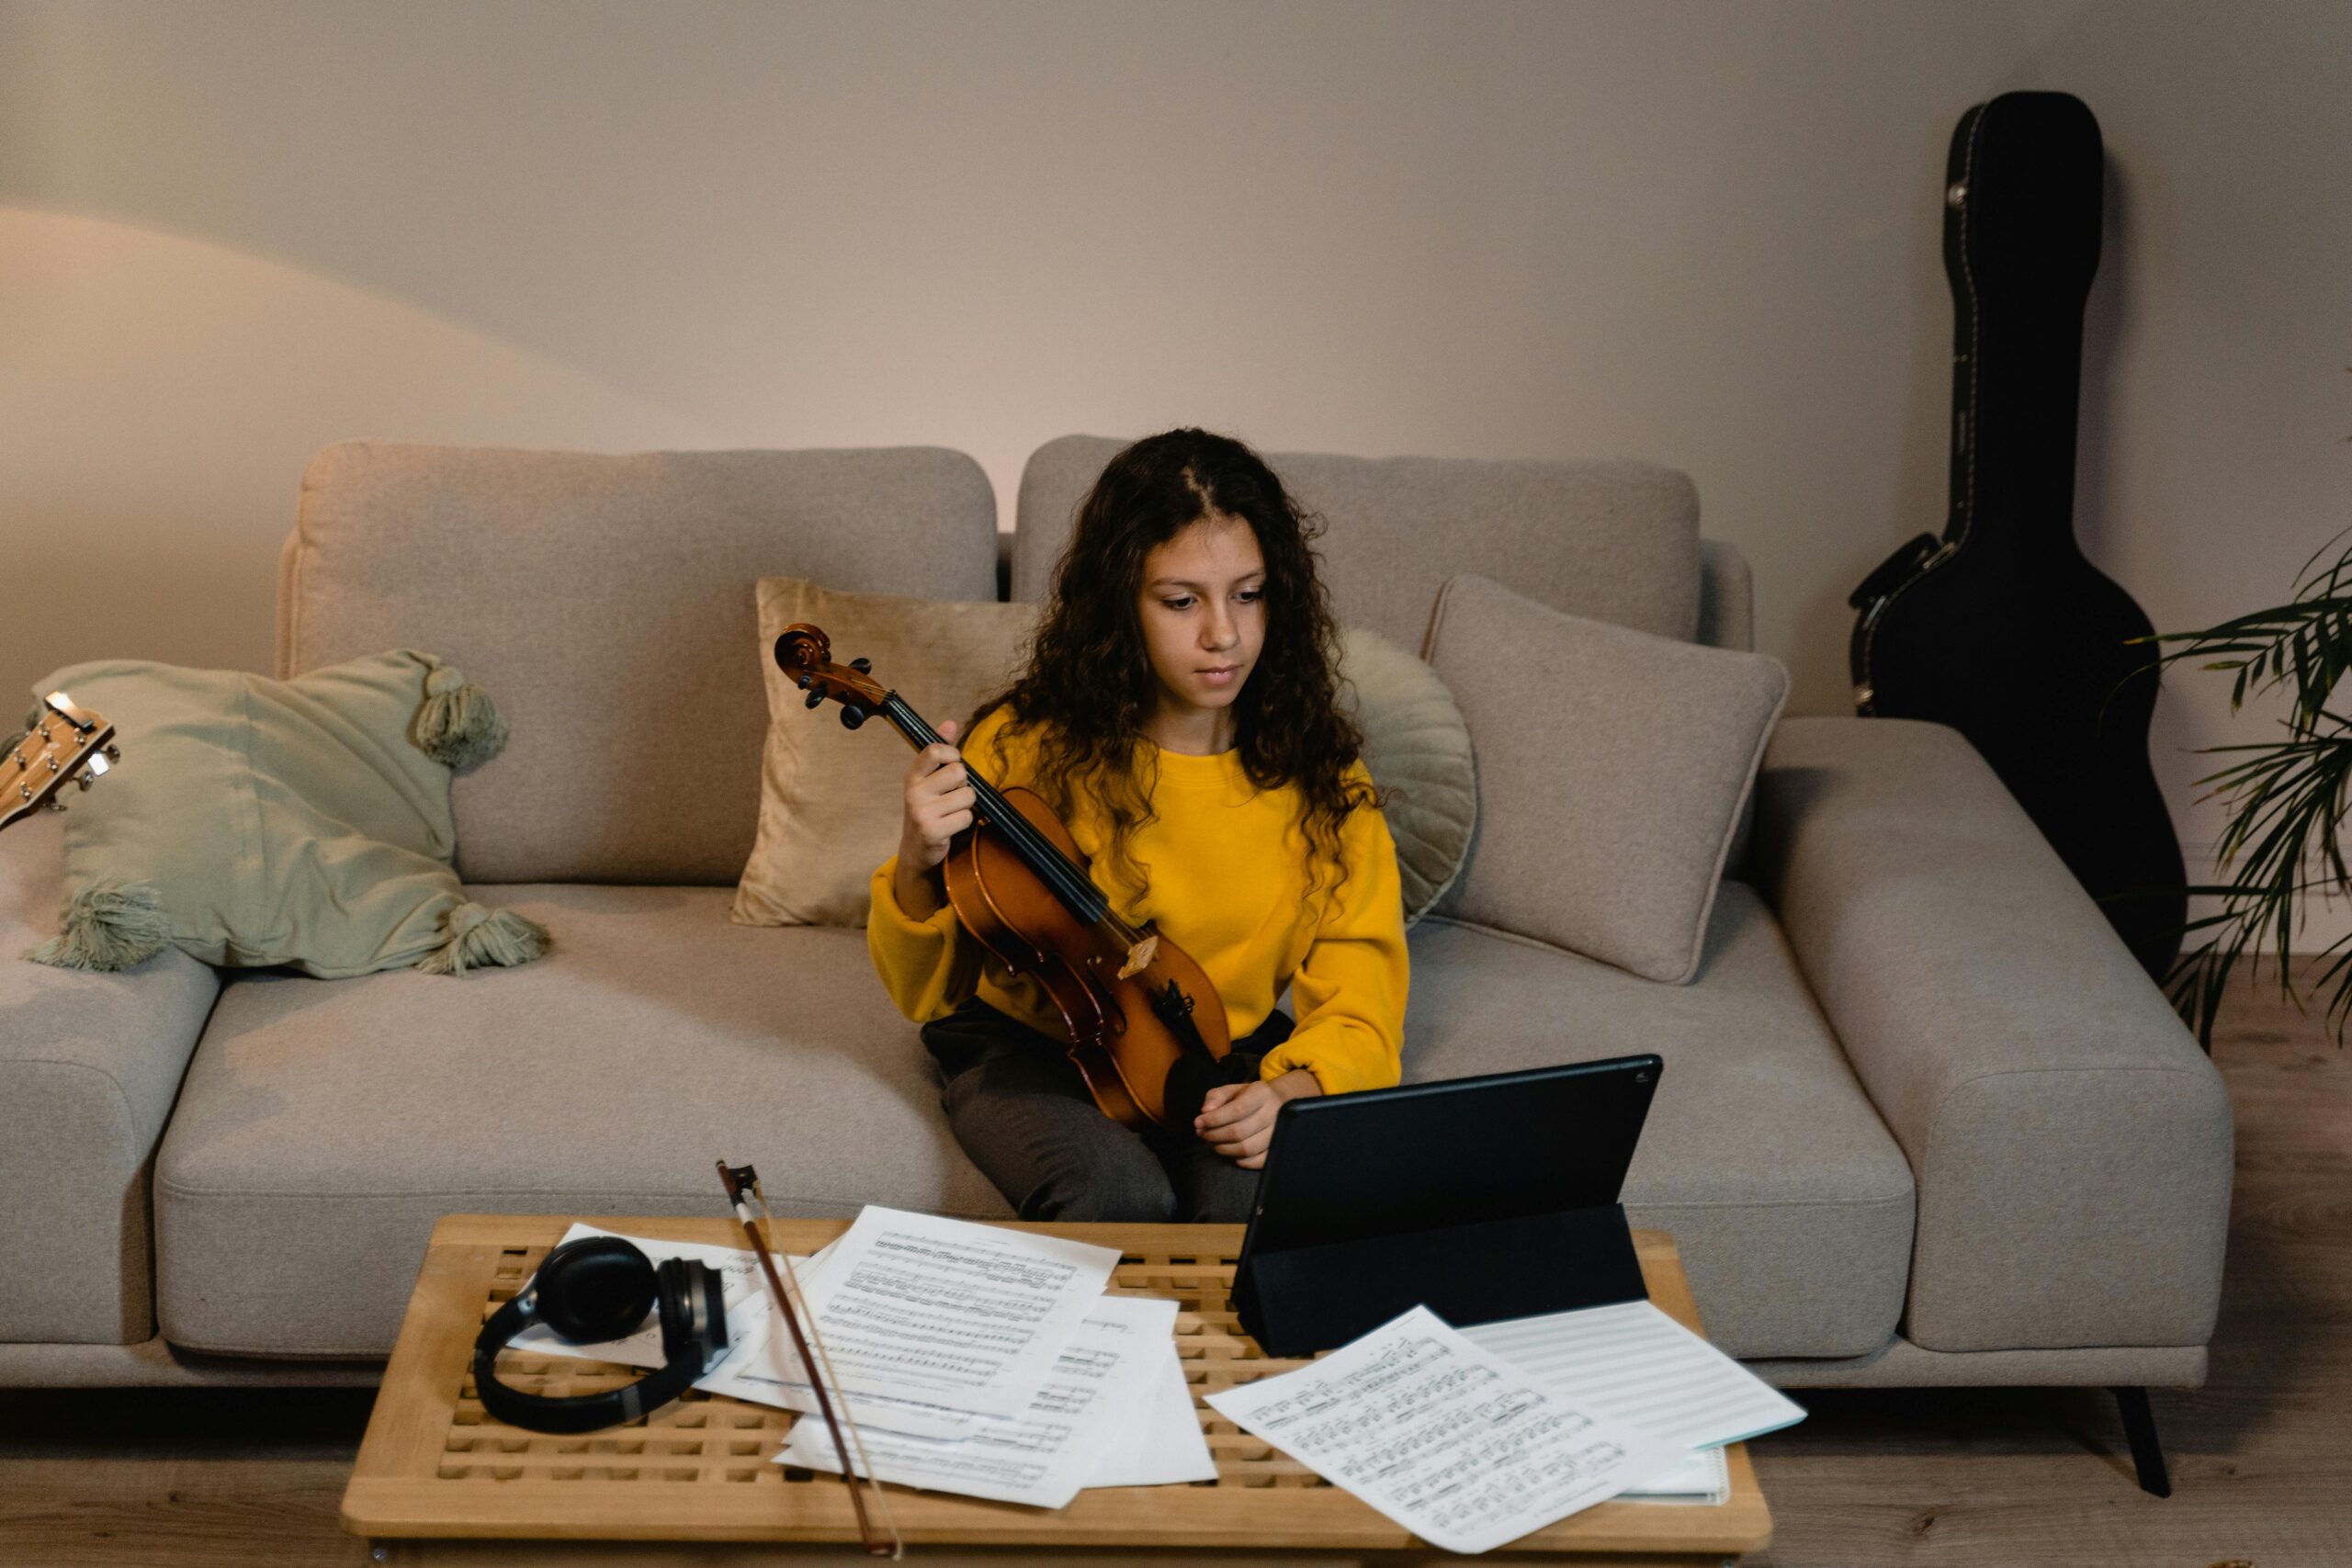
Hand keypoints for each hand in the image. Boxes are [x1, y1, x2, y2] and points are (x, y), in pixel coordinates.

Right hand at [895, 719, 970, 915]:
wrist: (916, 848)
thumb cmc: (928, 807)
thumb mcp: (929, 779)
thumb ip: (940, 751)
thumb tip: (950, 722)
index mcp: (912, 776)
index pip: (935, 751)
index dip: (953, 755)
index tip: (952, 763)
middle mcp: (913, 792)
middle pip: (959, 772)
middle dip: (963, 784)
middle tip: (951, 796)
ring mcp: (922, 813)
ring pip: (968, 796)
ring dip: (965, 805)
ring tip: (950, 812)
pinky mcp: (933, 831)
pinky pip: (967, 817)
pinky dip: (965, 821)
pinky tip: (950, 826)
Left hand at [1195, 1068, 1321, 1169]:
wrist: (1279, 1103)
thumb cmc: (1249, 1097)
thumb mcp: (1232, 1090)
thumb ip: (1216, 1097)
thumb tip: (1205, 1111)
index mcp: (1262, 1094)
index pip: (1237, 1110)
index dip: (1215, 1119)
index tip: (1198, 1122)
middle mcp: (1274, 1113)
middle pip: (1239, 1132)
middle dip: (1215, 1135)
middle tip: (1203, 1134)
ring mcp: (1278, 1133)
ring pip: (1246, 1149)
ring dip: (1224, 1149)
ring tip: (1214, 1143)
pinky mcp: (1278, 1149)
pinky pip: (1257, 1161)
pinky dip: (1240, 1160)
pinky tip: (1231, 1152)